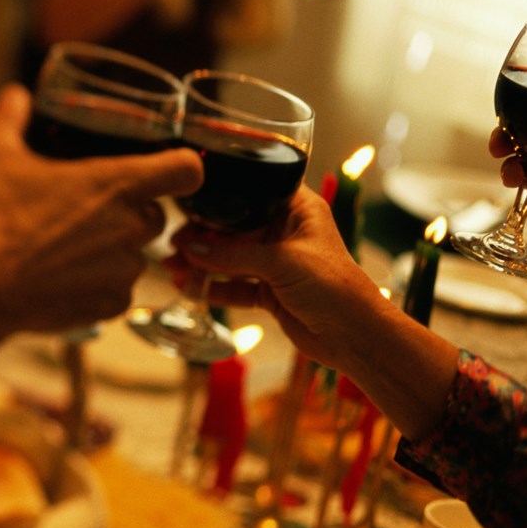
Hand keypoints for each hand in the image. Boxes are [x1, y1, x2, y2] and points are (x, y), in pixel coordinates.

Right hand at [0, 84, 202, 349]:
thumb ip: (10, 118)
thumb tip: (14, 94)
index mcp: (119, 184)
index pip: (187, 169)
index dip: (180, 168)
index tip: (166, 171)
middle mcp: (133, 226)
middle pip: (156, 214)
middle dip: (130, 213)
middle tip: (88, 212)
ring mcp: (126, 269)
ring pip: (135, 254)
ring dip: (113, 251)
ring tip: (67, 248)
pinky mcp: (113, 304)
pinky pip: (118, 291)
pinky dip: (98, 286)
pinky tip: (63, 278)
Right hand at [178, 186, 390, 371]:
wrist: (355, 334)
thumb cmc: (333, 286)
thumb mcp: (282, 262)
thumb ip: (234, 254)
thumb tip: (190, 247)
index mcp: (299, 209)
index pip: (255, 192)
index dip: (223, 197)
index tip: (190, 201)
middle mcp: (286, 231)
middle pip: (236, 227)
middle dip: (204, 235)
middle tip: (172, 241)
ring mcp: (278, 262)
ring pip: (232, 257)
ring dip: (203, 262)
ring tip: (170, 267)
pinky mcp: (271, 291)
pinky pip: (236, 285)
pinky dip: (214, 286)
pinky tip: (188, 287)